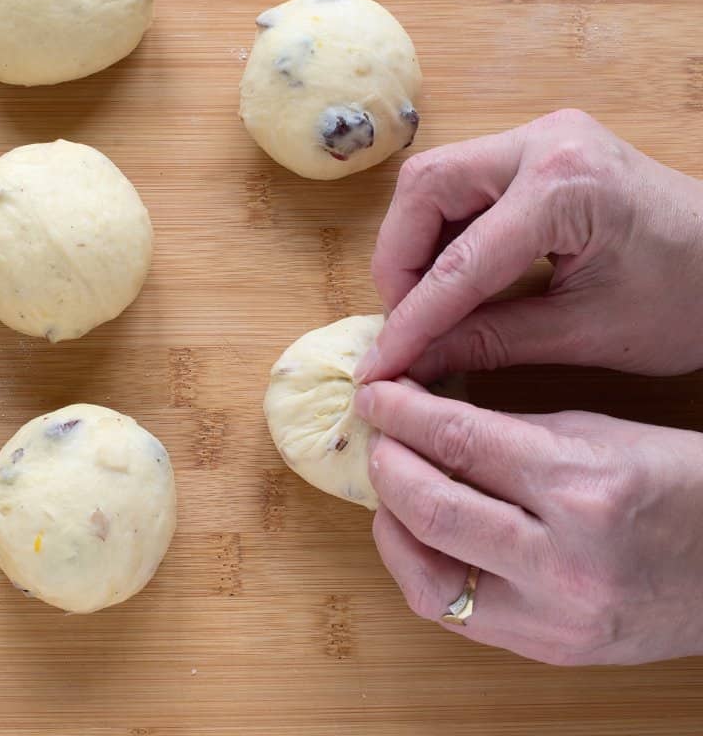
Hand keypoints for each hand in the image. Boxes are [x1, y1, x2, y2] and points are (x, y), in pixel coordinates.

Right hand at [356, 108, 702, 383]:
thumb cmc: (689, 299)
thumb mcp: (587, 333)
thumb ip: (489, 342)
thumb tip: (413, 365)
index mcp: (566, 186)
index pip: (458, 261)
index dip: (411, 320)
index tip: (378, 365)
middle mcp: (545, 142)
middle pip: (426, 189)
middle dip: (400, 261)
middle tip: (403, 322)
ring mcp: (541, 138)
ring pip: (435, 181)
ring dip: (416, 245)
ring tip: (425, 306)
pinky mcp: (538, 149)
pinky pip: (463, 184)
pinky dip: (445, 234)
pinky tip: (452, 281)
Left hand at [356, 380, 702, 664]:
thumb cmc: (682, 485)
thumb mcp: (598, 434)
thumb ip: (506, 430)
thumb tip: (423, 416)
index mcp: (582, 486)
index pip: (457, 439)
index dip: (401, 412)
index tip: (375, 395)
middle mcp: (565, 559)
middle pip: (429, 509)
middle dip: (386, 464)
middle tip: (377, 437)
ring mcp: (557, 617)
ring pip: (426, 579)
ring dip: (391, 526)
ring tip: (392, 490)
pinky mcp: (552, 651)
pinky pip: (456, 615)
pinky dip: (424, 571)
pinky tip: (420, 538)